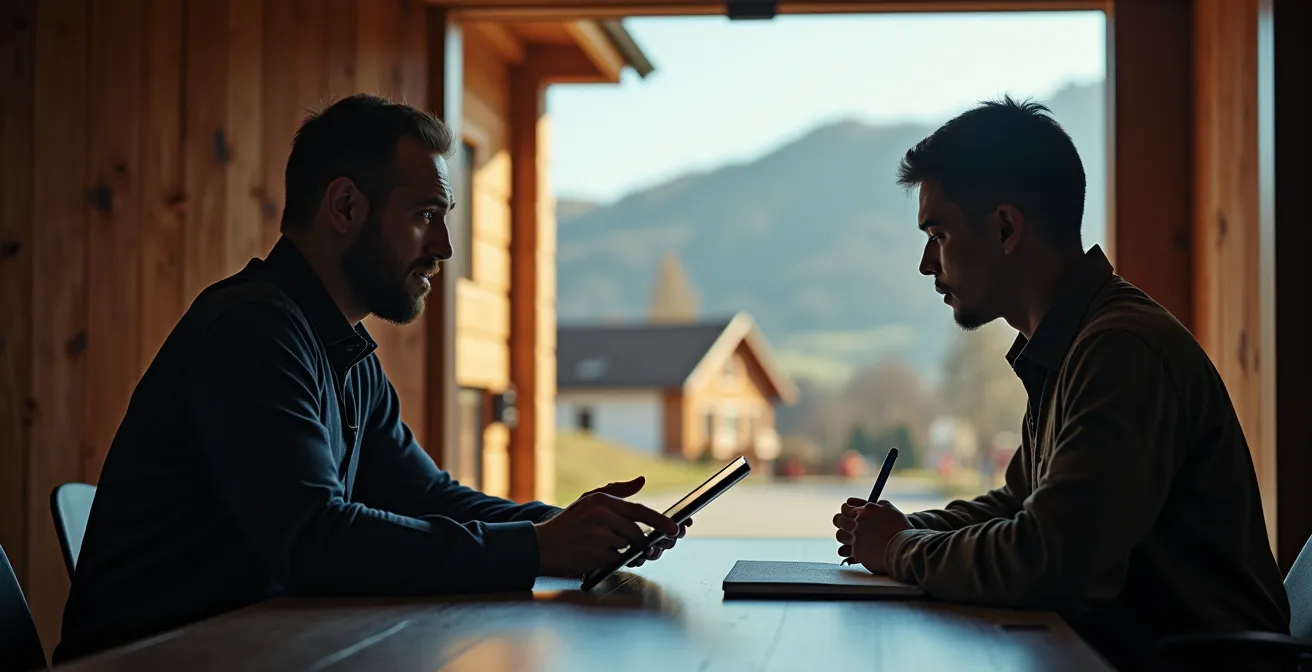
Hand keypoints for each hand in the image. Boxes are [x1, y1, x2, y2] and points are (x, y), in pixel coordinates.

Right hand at [533, 476, 681, 576]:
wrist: (543, 545)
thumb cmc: (569, 523)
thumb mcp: (590, 500)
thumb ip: (618, 490)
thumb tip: (641, 480)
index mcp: (603, 501)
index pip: (640, 510)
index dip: (660, 521)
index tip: (675, 528)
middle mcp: (602, 516)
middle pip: (638, 532)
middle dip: (646, 542)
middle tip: (652, 548)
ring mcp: (599, 536)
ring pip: (629, 547)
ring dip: (630, 552)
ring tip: (619, 551)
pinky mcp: (597, 554)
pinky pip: (618, 559)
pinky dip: (616, 560)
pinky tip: (605, 557)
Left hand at [832, 497, 912, 573]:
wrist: (906, 548)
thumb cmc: (901, 528)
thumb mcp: (891, 510)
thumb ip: (877, 505)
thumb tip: (866, 504)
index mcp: (865, 511)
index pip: (845, 507)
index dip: (847, 510)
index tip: (849, 512)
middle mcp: (858, 523)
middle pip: (838, 520)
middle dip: (842, 521)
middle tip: (847, 525)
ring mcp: (856, 539)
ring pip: (840, 536)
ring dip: (844, 536)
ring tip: (851, 538)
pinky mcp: (857, 553)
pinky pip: (844, 552)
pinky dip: (846, 552)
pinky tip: (850, 552)